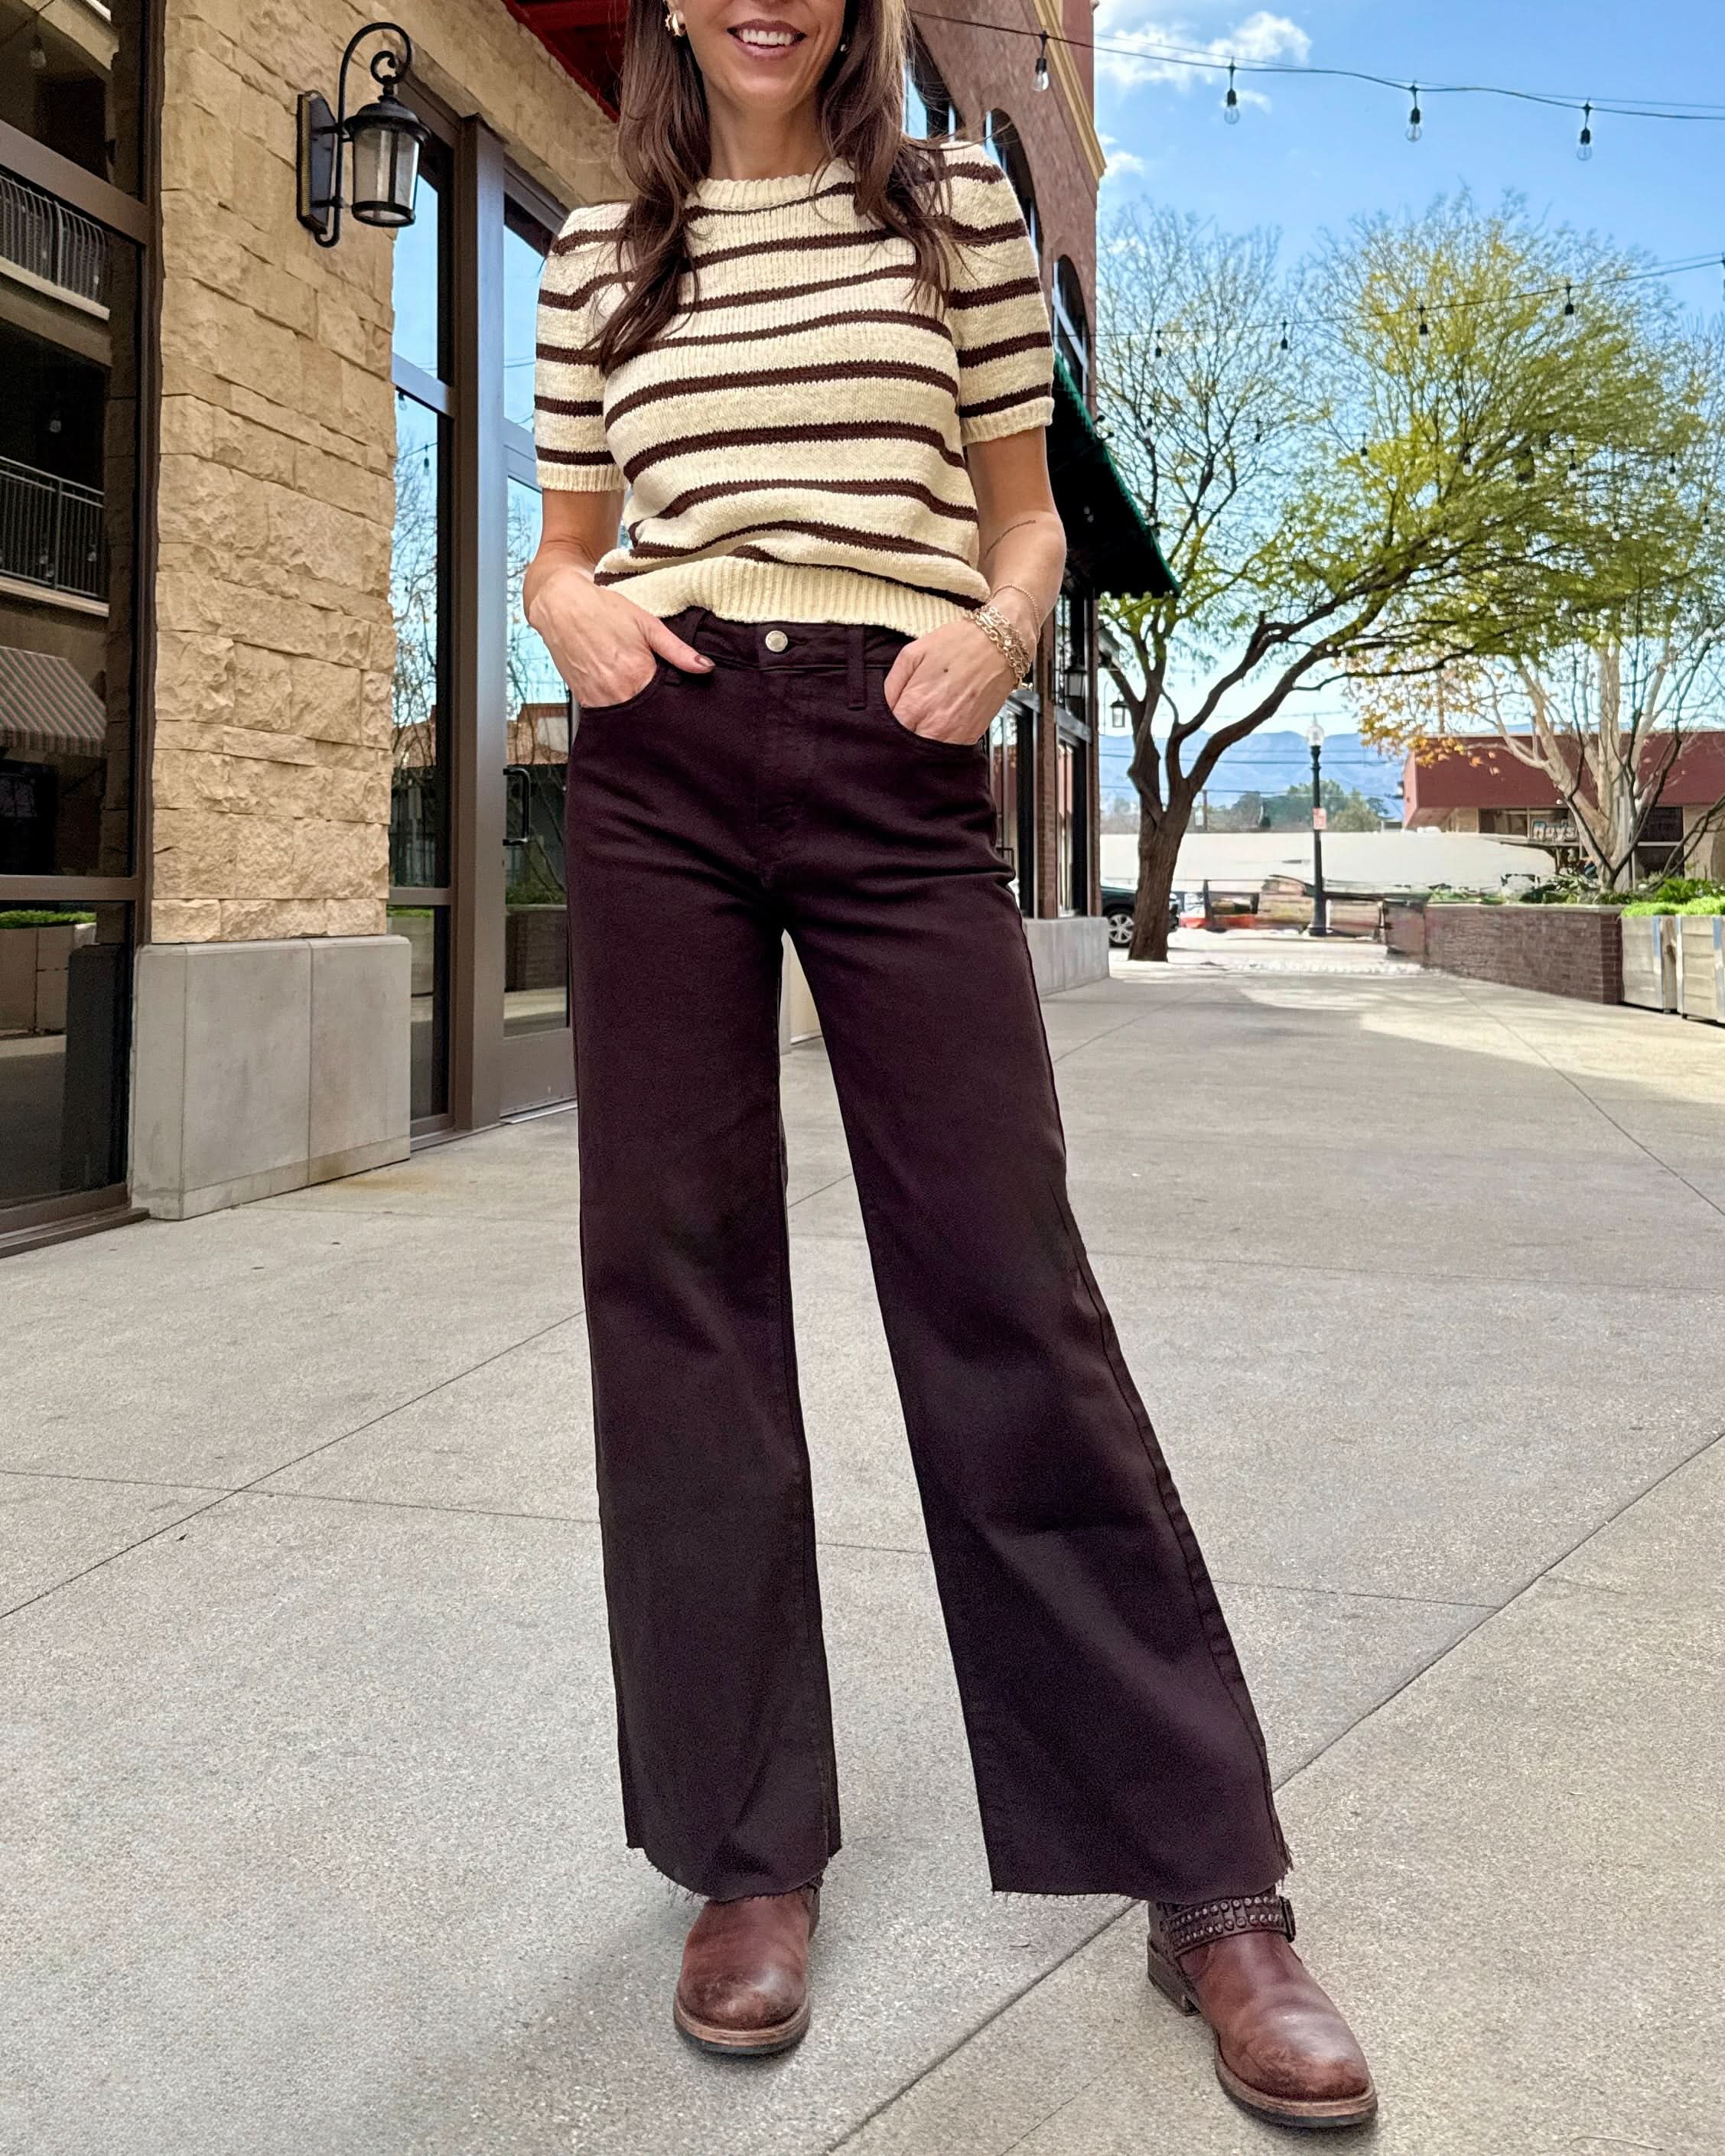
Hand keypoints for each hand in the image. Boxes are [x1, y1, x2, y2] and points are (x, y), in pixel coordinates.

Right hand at [524, 565, 711, 706]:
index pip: (666, 704)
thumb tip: (705, 668)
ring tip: (638, 690)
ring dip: (636, 708)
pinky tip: (621, 691)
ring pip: (626, 717)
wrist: (561, 605)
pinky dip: (618, 706)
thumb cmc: (604, 610)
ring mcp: (597, 700)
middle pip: (646, 714)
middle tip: (660, 694)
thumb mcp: (647, 624)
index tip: (679, 696)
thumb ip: (677, 650)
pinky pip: (607, 714)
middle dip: (657, 709)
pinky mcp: (583, 700)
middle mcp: (616, 693)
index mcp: (636, 676)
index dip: (675, 701)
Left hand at [883, 617, 1019, 744]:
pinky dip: (940, 745)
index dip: (885, 727)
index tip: (889, 719)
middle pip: (906, 748)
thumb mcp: (912, 653)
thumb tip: (883, 706)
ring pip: (927, 755)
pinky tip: (939, 729)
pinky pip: (948, 752)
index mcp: (916, 703)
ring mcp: (954, 734)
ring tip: (922, 725)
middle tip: (903, 724)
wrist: (999, 647)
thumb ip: (891, 684)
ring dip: (920, 744)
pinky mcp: (971, 737)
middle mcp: (934, 724)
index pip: (888, 732)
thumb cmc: (958, 645)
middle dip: (900, 739)